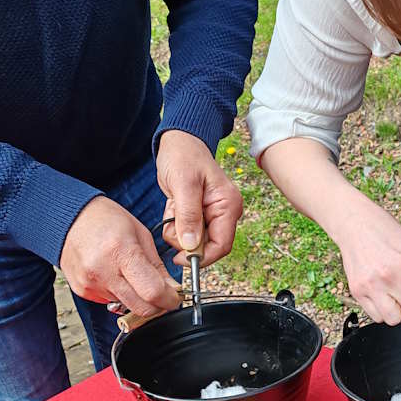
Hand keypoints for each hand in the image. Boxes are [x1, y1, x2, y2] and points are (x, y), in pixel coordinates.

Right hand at [60, 197, 181, 315]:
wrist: (69, 218)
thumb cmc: (104, 220)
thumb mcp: (141, 234)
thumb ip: (158, 266)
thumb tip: (172, 288)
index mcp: (121, 252)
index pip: (152, 292)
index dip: (170, 299)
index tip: (175, 297)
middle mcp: (103, 271)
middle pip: (141, 308)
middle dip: (157, 305)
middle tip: (162, 294)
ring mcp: (90, 284)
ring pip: (127, 307)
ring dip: (137, 298)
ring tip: (133, 276)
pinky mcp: (82, 291)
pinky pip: (110, 302)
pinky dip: (120, 295)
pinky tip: (116, 276)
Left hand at [156, 130, 241, 266]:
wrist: (179, 141)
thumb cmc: (183, 156)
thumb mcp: (183, 184)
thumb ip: (188, 216)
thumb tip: (192, 247)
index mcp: (228, 206)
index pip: (222, 245)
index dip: (202, 257)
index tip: (179, 258)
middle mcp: (226, 213)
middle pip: (208, 246)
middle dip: (186, 240)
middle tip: (171, 221)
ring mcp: (215, 214)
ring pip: (196, 241)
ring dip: (178, 231)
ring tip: (172, 207)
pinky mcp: (203, 215)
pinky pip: (189, 231)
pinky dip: (176, 224)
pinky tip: (173, 206)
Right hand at [338, 201, 400, 324]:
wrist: (356, 224)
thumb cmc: (387, 233)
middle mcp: (389, 277)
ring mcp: (371, 286)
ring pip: (395, 319)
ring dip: (399, 311)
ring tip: (396, 296)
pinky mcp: (357, 292)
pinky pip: (376, 317)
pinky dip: (382, 310)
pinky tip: (383, 295)